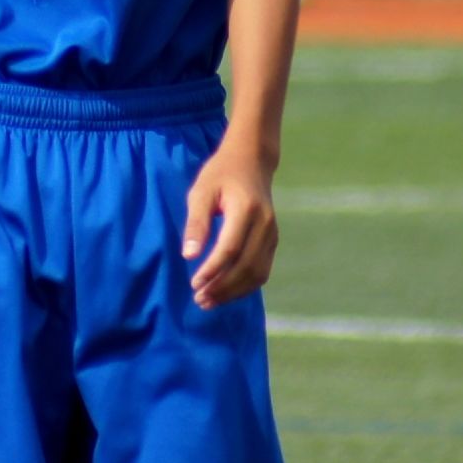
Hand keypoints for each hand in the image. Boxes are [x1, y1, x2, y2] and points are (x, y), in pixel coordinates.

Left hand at [181, 138, 279, 309]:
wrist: (252, 161)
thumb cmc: (221, 175)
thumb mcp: (201, 192)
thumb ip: (196, 223)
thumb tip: (189, 255)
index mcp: (246, 209)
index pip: (230, 249)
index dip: (213, 270)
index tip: (194, 284)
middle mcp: (265, 224)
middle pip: (247, 266)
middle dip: (223, 287)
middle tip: (199, 300)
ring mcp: (272, 234)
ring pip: (257, 273)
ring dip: (234, 292)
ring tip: (210, 301)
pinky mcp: (273, 241)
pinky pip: (262, 270)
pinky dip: (245, 286)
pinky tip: (225, 291)